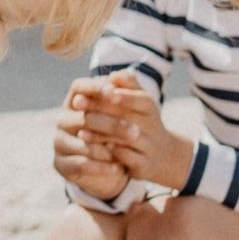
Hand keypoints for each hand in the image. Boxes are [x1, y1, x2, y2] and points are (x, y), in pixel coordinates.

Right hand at [53, 76, 129, 199]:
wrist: (113, 163)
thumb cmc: (119, 131)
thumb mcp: (125, 111)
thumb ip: (123, 91)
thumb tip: (119, 75)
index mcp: (75, 101)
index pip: (78, 87)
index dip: (94, 89)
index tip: (114, 93)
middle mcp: (63, 120)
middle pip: (83, 118)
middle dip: (111, 124)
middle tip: (136, 131)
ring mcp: (59, 142)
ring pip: (82, 143)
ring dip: (107, 148)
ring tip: (128, 153)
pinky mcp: (60, 164)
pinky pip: (80, 164)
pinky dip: (101, 167)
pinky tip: (118, 167)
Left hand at [76, 72, 193, 192]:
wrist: (162, 155)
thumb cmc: (142, 121)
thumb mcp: (140, 102)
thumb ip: (128, 85)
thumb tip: (114, 74)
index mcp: (150, 107)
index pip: (139, 99)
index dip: (123, 95)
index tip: (103, 90)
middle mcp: (152, 126)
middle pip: (128, 117)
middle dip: (100, 110)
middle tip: (76, 103)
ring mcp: (149, 146)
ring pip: (125, 139)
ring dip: (101, 134)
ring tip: (80, 130)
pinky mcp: (144, 165)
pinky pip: (127, 159)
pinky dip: (111, 154)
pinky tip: (93, 150)